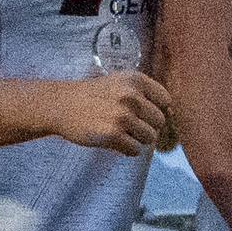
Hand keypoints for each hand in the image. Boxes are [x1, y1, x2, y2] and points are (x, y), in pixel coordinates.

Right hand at [51, 72, 178, 156]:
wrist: (62, 105)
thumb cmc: (93, 96)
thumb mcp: (120, 82)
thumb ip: (144, 93)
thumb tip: (170, 115)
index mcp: (136, 80)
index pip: (165, 100)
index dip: (155, 110)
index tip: (142, 113)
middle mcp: (131, 96)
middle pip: (159, 122)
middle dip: (146, 127)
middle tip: (128, 126)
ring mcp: (122, 115)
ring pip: (149, 138)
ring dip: (137, 140)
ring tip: (120, 133)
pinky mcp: (113, 134)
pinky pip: (135, 150)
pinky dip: (127, 150)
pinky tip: (115, 142)